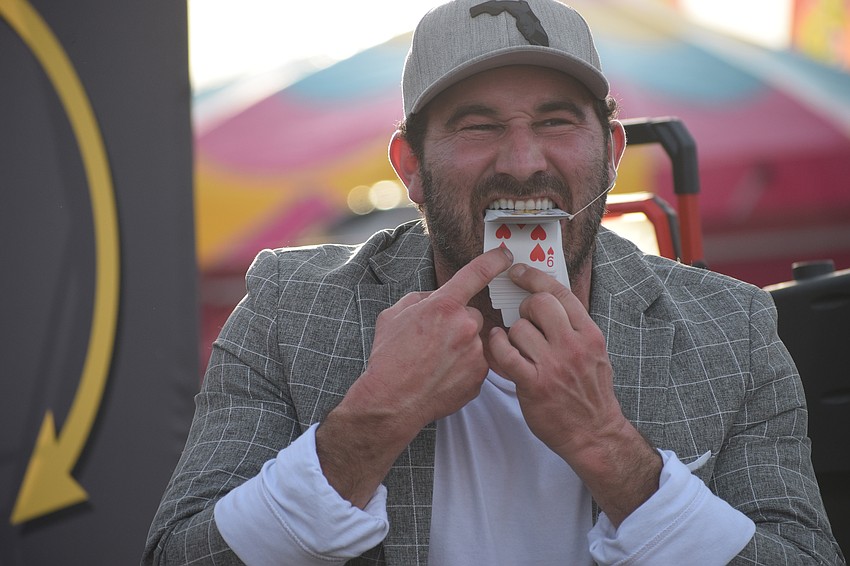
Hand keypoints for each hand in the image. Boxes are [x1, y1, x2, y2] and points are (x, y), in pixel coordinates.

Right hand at [317, 247, 512, 506]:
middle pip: (473, 315)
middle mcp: (464, 325)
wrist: (392, 400)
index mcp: (443, 305)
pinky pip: (477, 363)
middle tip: (435, 341)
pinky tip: (443, 375)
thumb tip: (435, 298)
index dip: (494, 260)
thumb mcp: (394, 316)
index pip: (476, 273)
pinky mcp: (480, 376)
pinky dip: (464, 367)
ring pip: (476, 340)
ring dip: (461, 346)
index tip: (505, 255)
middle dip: (457, 323)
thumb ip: (421, 299)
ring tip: (436, 362)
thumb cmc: (389, 358)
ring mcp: (475, 353)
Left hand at [488, 264, 660, 524]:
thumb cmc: (589, 392)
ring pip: (519, 328)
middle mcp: (573, 345)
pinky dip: (497, 346)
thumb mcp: (593, 352)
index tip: (518, 271)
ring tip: (515, 344)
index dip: (534, 276)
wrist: (594, 433)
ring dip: (511, 333)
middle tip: (522, 321)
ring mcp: (554, 365)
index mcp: (589, 333)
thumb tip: (546, 298)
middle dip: (524, 307)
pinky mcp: (534, 384)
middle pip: (538, 304)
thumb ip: (573, 327)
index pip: (560, 292)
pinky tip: (498, 347)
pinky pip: (506, 353)